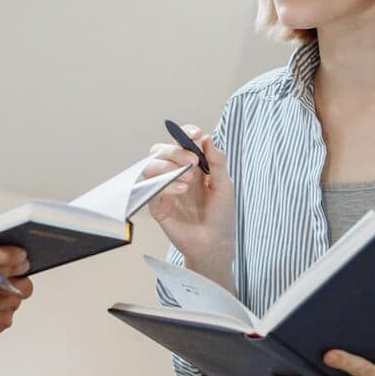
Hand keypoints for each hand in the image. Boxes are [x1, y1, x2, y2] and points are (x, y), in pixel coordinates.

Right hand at [145, 126, 234, 275]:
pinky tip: (182, 190)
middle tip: (192, 162)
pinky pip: (151, 188)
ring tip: (188, 179)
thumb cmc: (220, 213)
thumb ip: (217, 161)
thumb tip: (207, 138)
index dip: (184, 133)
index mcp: (191, 165)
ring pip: (150, 166)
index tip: (195, 134)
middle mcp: (174, 173)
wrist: (215, 242)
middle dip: (175, 151)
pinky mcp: (156, 205)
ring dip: (168, 166)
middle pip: (160, 150)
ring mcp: (163, 188)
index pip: (181, 142)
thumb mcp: (224, 184)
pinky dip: (166, 185)